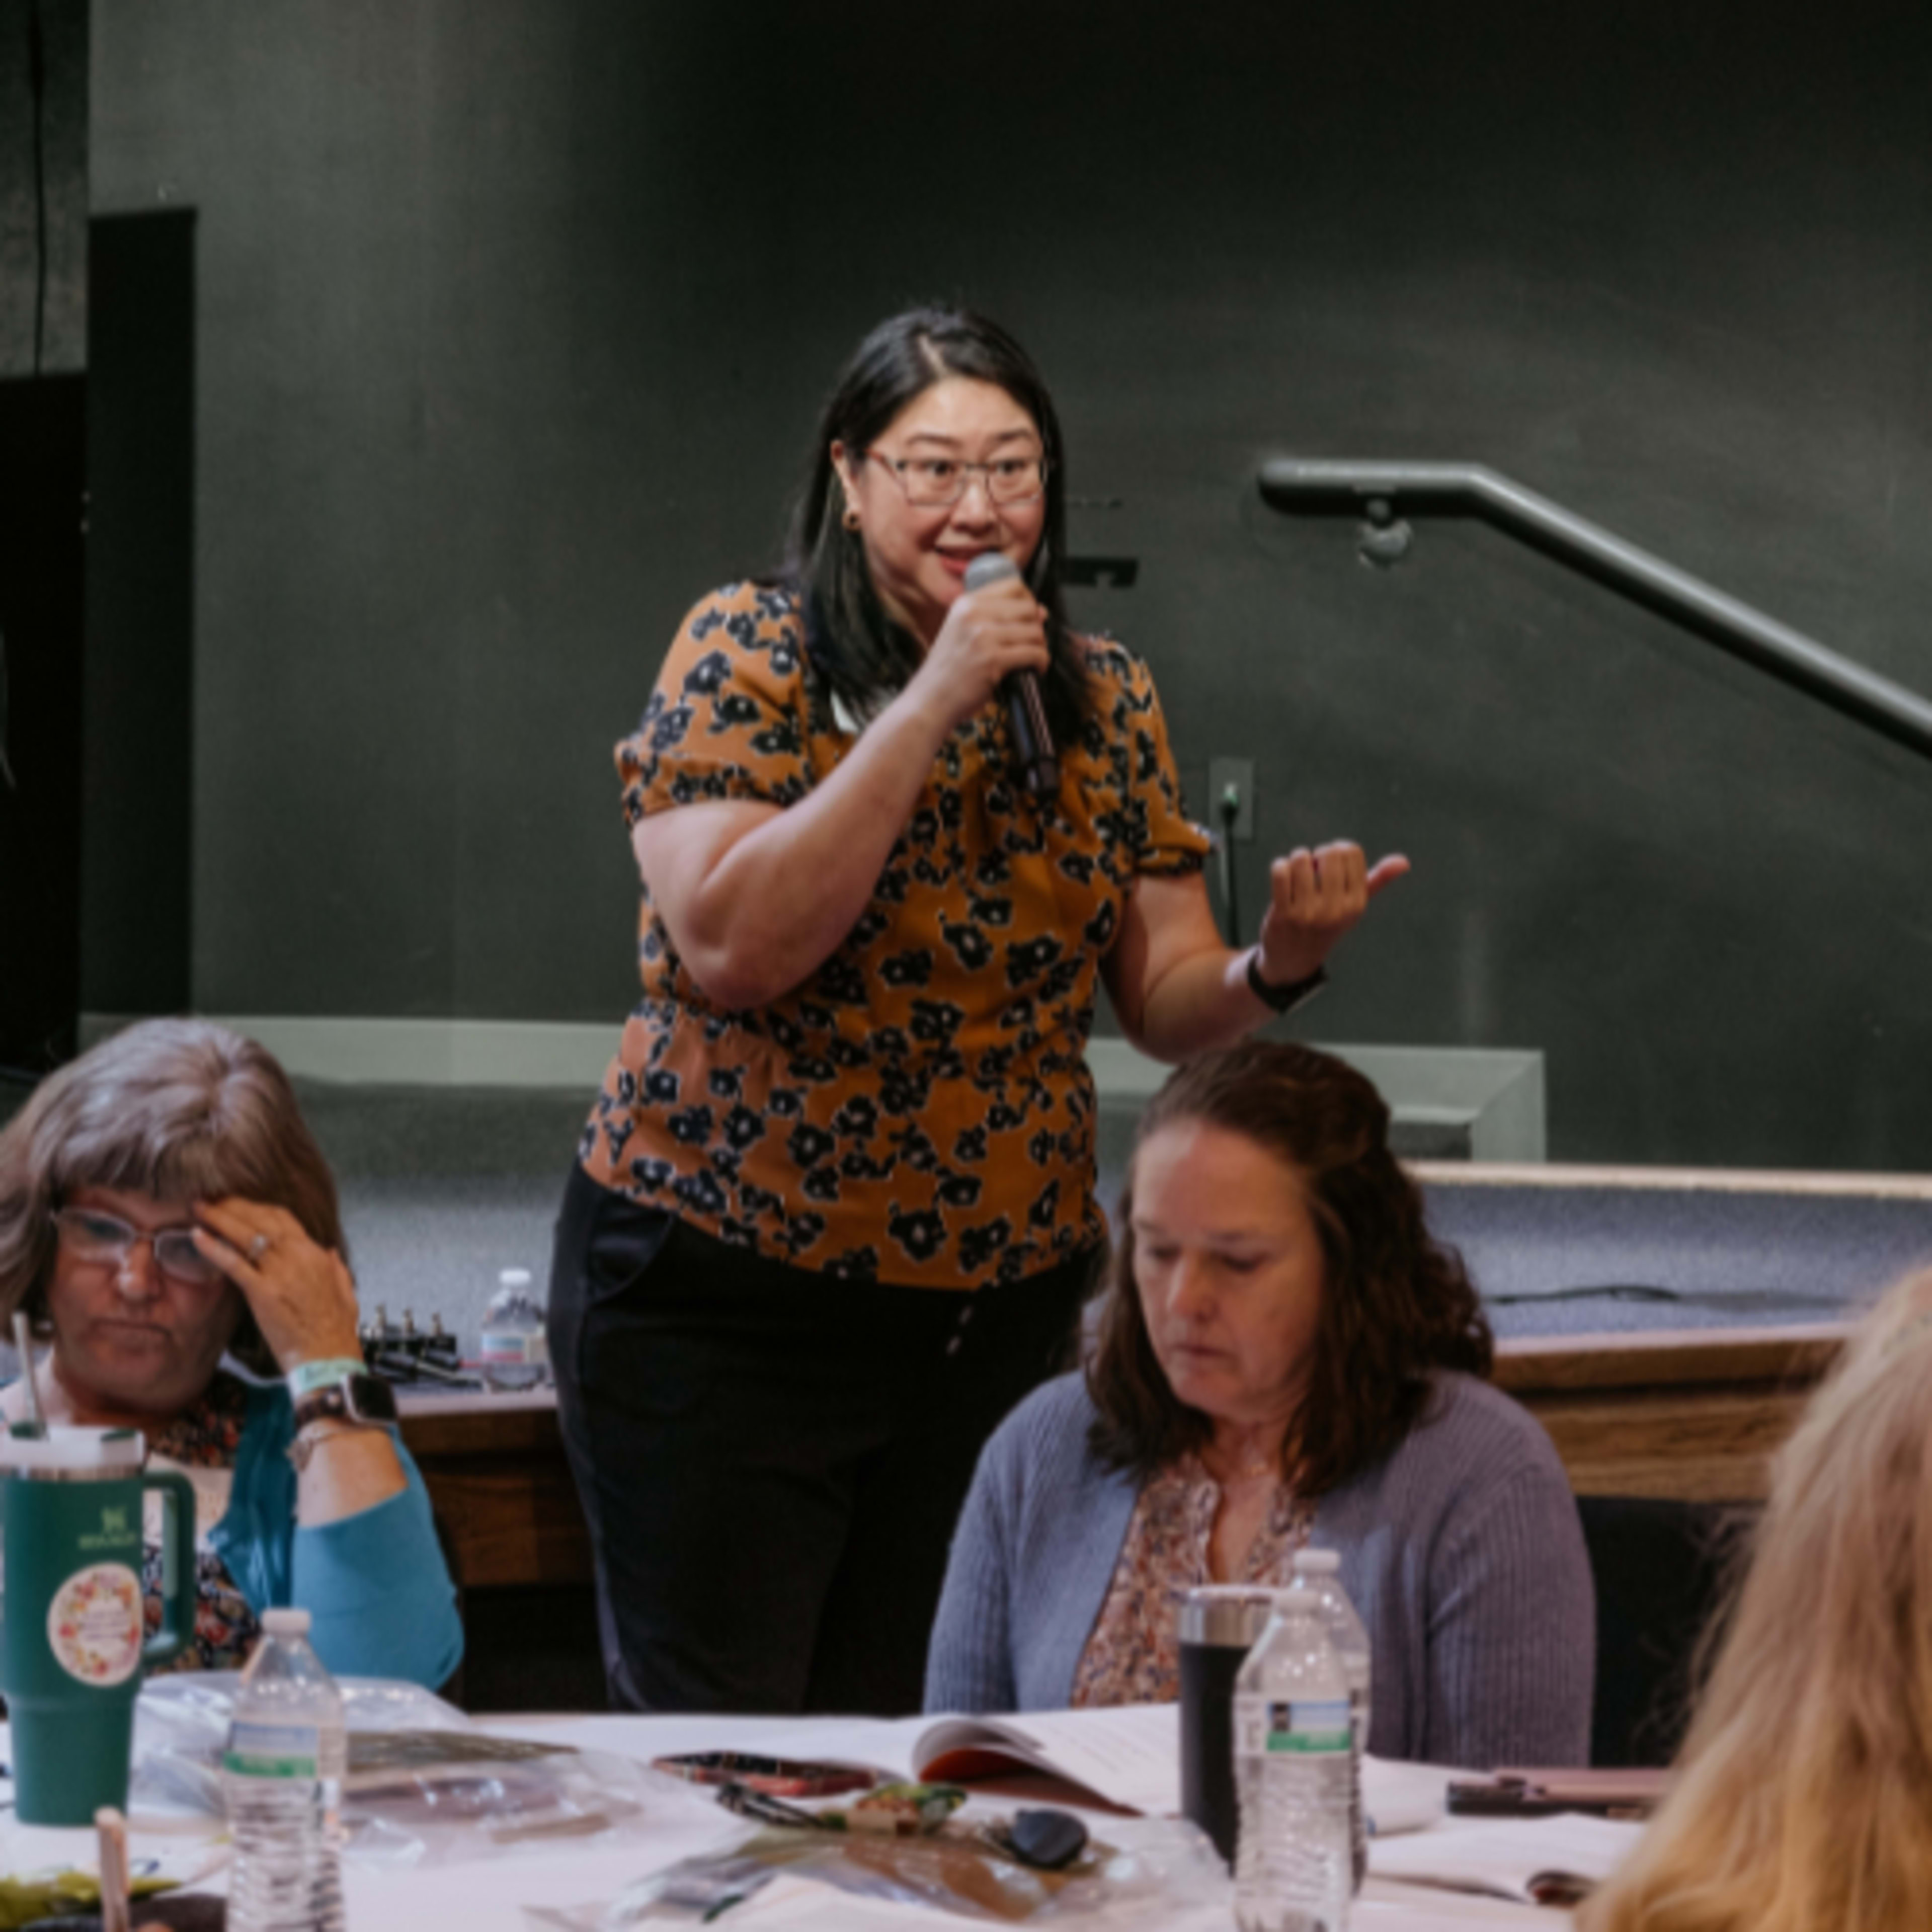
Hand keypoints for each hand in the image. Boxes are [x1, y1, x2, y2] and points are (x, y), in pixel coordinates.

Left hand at [192, 1199, 362, 1371]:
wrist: (328, 1357)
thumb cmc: (335, 1330)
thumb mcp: (345, 1291)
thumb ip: (336, 1268)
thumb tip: (330, 1251)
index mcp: (315, 1254)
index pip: (282, 1219)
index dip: (256, 1207)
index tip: (237, 1203)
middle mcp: (298, 1256)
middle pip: (261, 1219)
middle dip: (234, 1205)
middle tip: (210, 1197)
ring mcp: (280, 1273)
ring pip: (246, 1234)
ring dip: (220, 1217)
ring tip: (199, 1207)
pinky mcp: (263, 1292)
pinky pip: (234, 1263)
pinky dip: (214, 1247)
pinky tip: (197, 1236)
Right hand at [903, 572, 1050, 734]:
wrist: (930, 700)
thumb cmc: (948, 672)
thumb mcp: (962, 632)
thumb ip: (997, 618)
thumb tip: (1041, 611)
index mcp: (965, 603)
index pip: (1014, 585)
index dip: (1029, 601)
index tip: (1029, 618)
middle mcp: (973, 614)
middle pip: (1028, 608)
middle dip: (1037, 627)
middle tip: (1031, 645)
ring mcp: (982, 636)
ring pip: (1035, 631)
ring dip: (1040, 647)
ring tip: (1032, 659)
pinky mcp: (992, 659)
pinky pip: (1034, 653)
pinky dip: (1041, 663)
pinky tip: (1034, 669)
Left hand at [1254, 842, 1409, 986]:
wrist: (1294, 959)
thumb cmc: (1326, 923)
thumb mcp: (1354, 905)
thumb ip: (1378, 881)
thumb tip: (1403, 861)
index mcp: (1356, 903)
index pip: (1351, 852)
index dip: (1339, 849)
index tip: (1332, 862)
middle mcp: (1335, 909)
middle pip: (1329, 852)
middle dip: (1319, 853)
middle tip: (1315, 867)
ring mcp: (1308, 913)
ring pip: (1301, 858)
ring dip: (1297, 860)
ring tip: (1299, 873)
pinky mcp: (1282, 914)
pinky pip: (1280, 871)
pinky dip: (1280, 867)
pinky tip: (1284, 877)